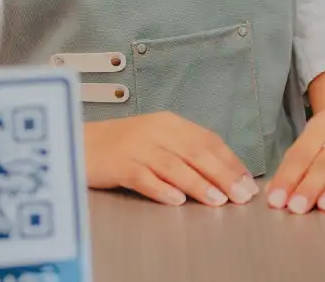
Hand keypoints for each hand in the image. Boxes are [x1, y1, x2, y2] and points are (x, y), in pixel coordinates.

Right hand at [84, 112, 260, 206]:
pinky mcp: (119, 164)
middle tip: (241, 194)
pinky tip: (176, 200)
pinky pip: (144, 177)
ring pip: (174, 166)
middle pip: (196, 152)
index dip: (230, 161)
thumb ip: (184, 151)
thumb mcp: (156, 139)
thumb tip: (221, 173)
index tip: (247, 181)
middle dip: (223, 174)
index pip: (207, 140)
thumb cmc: (121, 145)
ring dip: (198, 184)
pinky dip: (162, 189)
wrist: (77, 142)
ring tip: (217, 200)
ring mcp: (137, 147)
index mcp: (170, 123)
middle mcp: (156, 131)